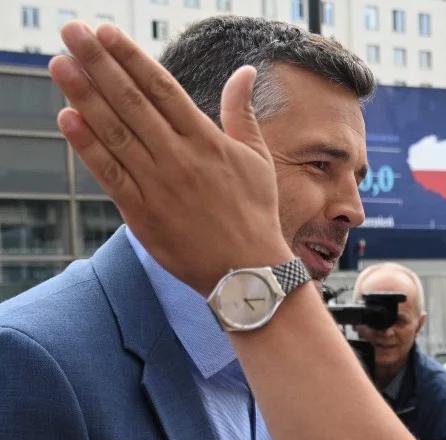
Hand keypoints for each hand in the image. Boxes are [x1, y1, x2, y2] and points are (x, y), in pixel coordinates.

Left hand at [48, 22, 291, 294]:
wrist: (247, 272)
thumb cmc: (255, 212)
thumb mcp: (257, 157)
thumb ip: (242, 112)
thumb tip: (243, 71)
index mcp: (207, 140)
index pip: (162, 89)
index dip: (132, 58)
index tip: (107, 33)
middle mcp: (180, 157)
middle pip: (131, 102)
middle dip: (99, 64)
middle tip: (72, 32)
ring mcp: (158, 184)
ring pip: (115, 132)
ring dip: (84, 95)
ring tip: (60, 64)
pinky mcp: (141, 212)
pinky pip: (109, 173)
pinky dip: (87, 146)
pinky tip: (67, 118)